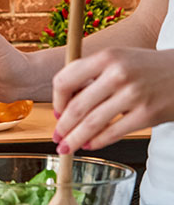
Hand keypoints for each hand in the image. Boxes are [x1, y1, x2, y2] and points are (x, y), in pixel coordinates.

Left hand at [53, 47, 173, 152]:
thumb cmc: (146, 67)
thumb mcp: (117, 59)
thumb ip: (91, 75)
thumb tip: (64, 104)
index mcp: (106, 57)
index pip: (65, 80)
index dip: (57, 100)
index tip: (57, 112)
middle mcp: (117, 74)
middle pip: (77, 106)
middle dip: (63, 127)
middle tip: (57, 138)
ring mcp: (133, 94)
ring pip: (92, 123)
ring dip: (75, 139)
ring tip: (66, 148)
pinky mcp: (148, 114)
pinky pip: (113, 132)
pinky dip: (97, 142)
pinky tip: (89, 145)